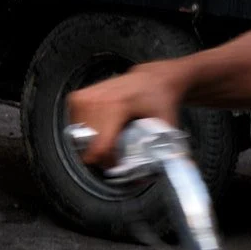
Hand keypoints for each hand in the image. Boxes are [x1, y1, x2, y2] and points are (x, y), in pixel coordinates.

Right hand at [67, 64, 186, 166]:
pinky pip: (75, 127)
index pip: (99, 146)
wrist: (153, 78)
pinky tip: (102, 131)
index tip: (120, 166)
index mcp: (116, 105)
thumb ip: (169, 149)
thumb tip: (175, 171)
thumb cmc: (160, 100)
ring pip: (78, 138)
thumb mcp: (168, 124)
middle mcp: (94, 99)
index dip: (108, 163)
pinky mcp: (76, 98)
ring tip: (110, 143)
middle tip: (117, 156)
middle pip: (87, 145)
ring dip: (93, 146)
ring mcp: (82, 97)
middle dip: (101, 157)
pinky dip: (87, 134)